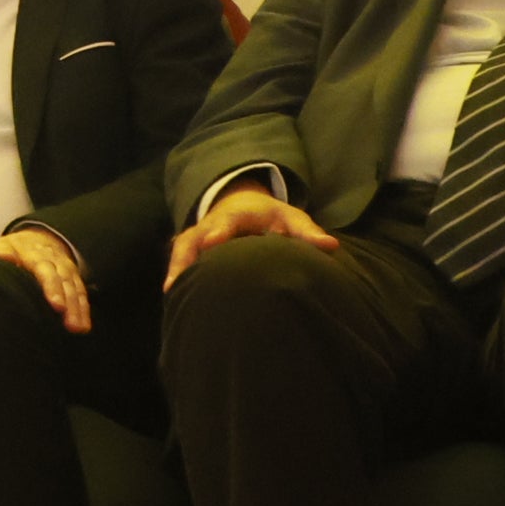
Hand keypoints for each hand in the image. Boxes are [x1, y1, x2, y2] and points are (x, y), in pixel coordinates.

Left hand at [0, 227, 91, 333]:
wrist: (38, 238)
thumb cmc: (12, 250)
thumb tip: (3, 256)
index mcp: (31, 253)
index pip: (42, 267)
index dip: (49, 284)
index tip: (53, 302)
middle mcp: (51, 260)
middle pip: (58, 277)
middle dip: (61, 294)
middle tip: (61, 311)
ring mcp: (64, 269)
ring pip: (72, 287)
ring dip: (75, 307)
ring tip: (75, 326)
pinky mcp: (73, 278)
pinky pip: (80, 294)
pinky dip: (83, 310)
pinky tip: (84, 327)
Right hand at [164, 186, 340, 288]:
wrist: (244, 206)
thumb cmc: (272, 217)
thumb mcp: (291, 218)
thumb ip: (307, 233)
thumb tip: (331, 246)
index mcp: (236, 215)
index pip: (226, 223)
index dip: (219, 232)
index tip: (213, 242)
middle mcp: (211, 225)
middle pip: (193, 239)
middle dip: (186, 256)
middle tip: (179, 278)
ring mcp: (198, 237)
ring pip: (182, 251)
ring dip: (176, 269)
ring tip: (173, 294)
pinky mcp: (192, 249)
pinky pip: (179, 261)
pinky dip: (176, 277)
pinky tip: (176, 300)